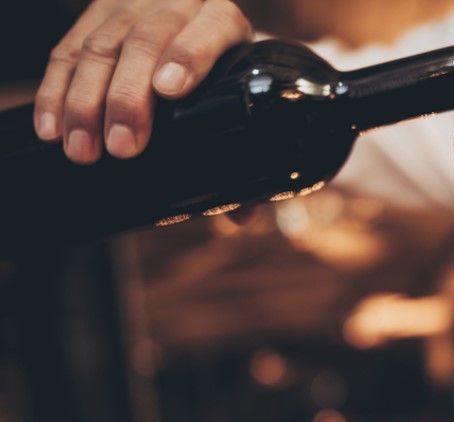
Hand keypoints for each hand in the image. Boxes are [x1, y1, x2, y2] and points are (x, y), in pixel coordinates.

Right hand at [34, 0, 251, 163]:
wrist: (198, 26)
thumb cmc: (224, 76)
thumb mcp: (240, 100)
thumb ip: (246, 153)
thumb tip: (241, 215)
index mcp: (224, 21)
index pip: (211, 30)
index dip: (189, 57)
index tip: (169, 92)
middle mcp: (179, 3)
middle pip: (147, 41)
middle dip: (128, 97)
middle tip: (122, 147)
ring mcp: (133, 5)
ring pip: (101, 45)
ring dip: (86, 101)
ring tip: (82, 150)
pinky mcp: (96, 14)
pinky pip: (67, 50)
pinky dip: (56, 91)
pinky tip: (52, 127)